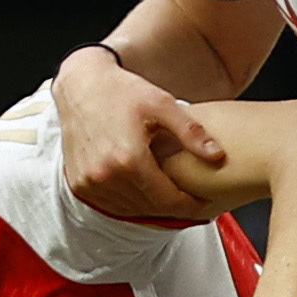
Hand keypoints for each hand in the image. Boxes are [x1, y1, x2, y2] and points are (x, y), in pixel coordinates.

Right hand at [54, 46, 230, 223]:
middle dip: (173, 209)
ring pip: (129, 211)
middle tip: (191, 203)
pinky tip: (143, 194)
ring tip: (169, 199)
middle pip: (149, 209)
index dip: (190, 206)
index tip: (204, 205)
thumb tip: (217, 156)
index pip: (167, 200)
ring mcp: (89, 183)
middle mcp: (106, 176)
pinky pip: (110, 206)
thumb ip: (191, 133)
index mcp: (129, 160)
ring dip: (151, 209)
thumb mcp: (162, 105)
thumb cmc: (122, 91)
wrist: (81, 85)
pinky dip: (128, 204)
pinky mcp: (78, 184)